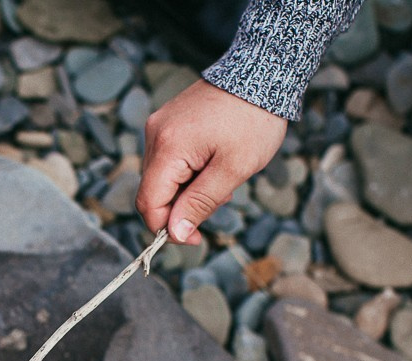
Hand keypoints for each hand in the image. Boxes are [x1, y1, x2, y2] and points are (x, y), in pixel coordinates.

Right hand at [137, 80, 286, 243]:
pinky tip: (214, 163)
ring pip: (162, 178)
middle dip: (183, 207)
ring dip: (188, 190)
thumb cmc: (253, 119)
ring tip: (222, 177)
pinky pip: (169, 160)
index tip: (195, 238)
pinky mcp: (168, 122)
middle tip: (220, 199)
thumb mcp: (234, 169)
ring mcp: (159, 126)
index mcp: (168, 147)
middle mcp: (155, 135)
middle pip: (154, 192)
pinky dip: (188, 172)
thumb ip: (200, 202)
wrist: (262, 72)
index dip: (167, 229)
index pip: (149, 203)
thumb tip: (175, 233)